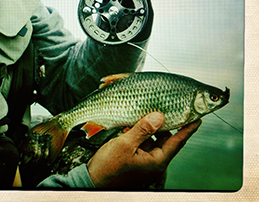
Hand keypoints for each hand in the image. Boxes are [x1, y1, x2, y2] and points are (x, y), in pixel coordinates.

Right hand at [86, 112, 201, 188]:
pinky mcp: (136, 161)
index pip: (177, 142)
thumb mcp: (124, 145)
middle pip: (164, 139)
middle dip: (161, 124)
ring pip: (152, 140)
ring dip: (146, 128)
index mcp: (156, 162)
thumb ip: (142, 129)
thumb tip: (159, 116)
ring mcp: (145, 163)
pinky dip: (138, 135)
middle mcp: (154, 163)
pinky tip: (129, 127)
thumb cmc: (108, 168)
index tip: (197, 118)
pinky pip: (142, 144)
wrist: (92, 181)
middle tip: (160, 109)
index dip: (187, 129)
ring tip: (138, 118)